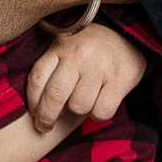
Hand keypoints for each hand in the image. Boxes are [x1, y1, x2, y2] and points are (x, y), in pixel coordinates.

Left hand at [26, 20, 147, 131]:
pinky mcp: (120, 78)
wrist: (128, 34)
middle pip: (55, 95)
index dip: (33, 102)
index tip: (35, 114)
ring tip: (82, 102)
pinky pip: (101, 111)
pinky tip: (99, 104)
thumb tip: (37, 108)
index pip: (37, 78)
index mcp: (61, 46)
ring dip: (77, 112)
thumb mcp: (67, 48)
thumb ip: (52, 69)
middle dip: (46, 117)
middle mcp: (79, 54)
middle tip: (45, 127)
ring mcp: (100, 66)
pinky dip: (97, 115)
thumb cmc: (91, 49)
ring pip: (78, 106)